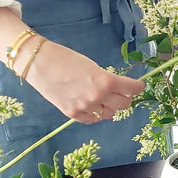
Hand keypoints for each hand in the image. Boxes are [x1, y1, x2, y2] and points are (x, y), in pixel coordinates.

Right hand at [26, 40, 144, 123]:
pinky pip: (92, 119)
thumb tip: (117, 89)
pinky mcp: (73, 114)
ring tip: (102, 98)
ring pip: (109, 114)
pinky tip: (91, 106)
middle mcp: (98, 97)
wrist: (39, 63)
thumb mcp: (92, 66)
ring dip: (109, 107)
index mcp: (106, 81)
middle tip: (120, 93)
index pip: (132, 89)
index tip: (138, 86)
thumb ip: (106, 80)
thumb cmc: (65, 58)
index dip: (137, 86)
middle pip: (124, 105)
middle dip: (124, 98)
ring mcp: (85, 107)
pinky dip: (95, 114)